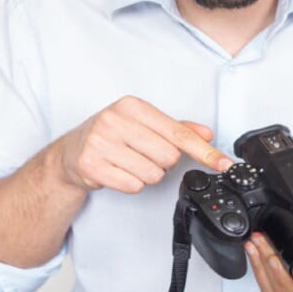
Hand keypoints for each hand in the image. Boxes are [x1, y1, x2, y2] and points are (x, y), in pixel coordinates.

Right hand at [50, 95, 228, 194]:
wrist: (70, 152)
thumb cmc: (109, 135)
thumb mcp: (141, 124)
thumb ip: (176, 128)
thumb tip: (206, 133)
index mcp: (131, 106)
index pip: (178, 133)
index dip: (204, 151)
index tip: (223, 163)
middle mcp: (114, 120)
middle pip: (167, 156)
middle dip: (162, 163)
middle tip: (144, 156)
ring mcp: (100, 143)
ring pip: (151, 174)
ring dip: (146, 175)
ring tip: (128, 163)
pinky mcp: (91, 166)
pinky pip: (132, 185)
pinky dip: (131, 184)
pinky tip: (118, 172)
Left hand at [246, 196, 292, 291]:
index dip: (285, 276)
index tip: (274, 257)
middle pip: (284, 289)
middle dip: (267, 263)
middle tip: (259, 241)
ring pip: (275, 291)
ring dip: (260, 267)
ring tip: (254, 245)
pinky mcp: (291, 288)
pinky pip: (272, 290)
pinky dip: (260, 272)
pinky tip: (255, 254)